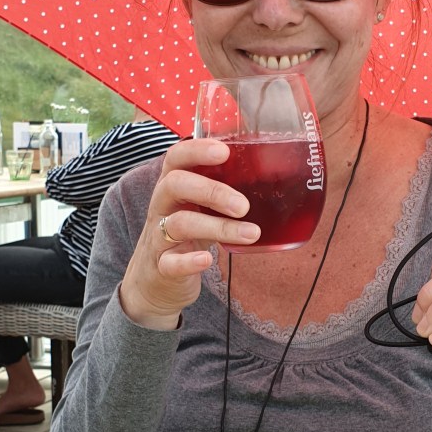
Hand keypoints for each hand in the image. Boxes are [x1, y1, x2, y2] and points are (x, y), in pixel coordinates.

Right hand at [118, 138, 259, 329]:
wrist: (155, 280)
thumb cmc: (187, 235)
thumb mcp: (201, 208)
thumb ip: (224, 192)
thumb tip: (276, 175)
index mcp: (173, 186)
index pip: (176, 158)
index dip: (196, 150)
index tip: (224, 152)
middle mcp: (162, 206)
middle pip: (175, 185)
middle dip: (212, 191)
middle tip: (244, 206)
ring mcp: (158, 236)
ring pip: (180, 224)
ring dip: (218, 227)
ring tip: (251, 233)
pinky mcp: (161, 266)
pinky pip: (170, 263)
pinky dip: (190, 262)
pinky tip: (208, 260)